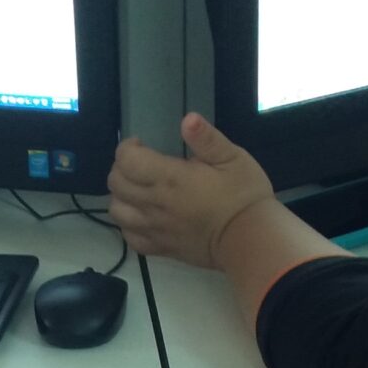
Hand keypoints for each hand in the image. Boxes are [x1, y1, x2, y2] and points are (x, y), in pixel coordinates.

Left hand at [106, 114, 277, 270]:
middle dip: (122, 167)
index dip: (128, 147)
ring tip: (139, 189)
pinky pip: (130, 237)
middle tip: (142, 163)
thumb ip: (207, 139)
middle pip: (116, 183)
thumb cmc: (243, 195)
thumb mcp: (233, 158)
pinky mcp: (160, 248)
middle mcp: (155, 204)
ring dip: (122, 196)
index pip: (126, 160)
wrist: (251, 241)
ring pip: (117, 211)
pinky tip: (143, 216)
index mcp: (170, 178)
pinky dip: (128, 224)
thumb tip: (187, 119)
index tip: (143, 144)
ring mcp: (155, 229)